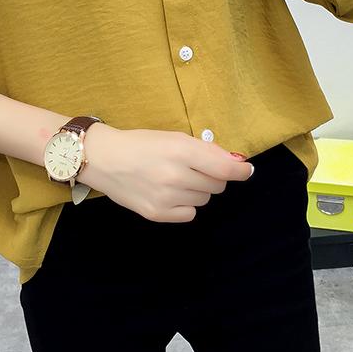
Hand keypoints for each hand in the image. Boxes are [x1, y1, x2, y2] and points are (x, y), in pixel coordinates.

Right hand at [78, 123, 253, 221]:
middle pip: (217, 185)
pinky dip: (185, 205)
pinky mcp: (157, 214)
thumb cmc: (141, 143)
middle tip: (194, 168)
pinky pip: (190, 214)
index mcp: (181, 150)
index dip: (241, 171)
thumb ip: (205, 150)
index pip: (224, 169)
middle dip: (212, 177)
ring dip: (198, 190)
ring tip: (176, 179)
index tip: (247, 171)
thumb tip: (234, 163)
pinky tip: (170, 193)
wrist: (104, 159)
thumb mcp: (174, 137)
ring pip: (204, 199)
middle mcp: (175, 175)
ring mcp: (166, 197)